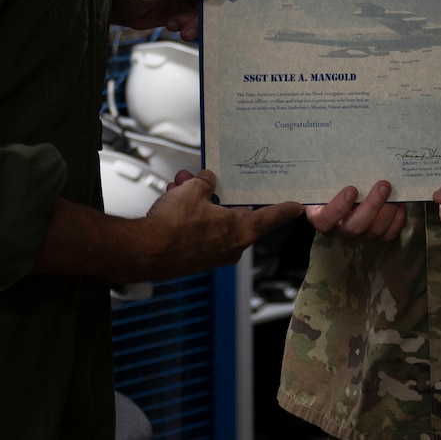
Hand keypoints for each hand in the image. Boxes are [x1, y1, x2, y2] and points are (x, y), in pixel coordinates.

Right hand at [137, 169, 300, 281]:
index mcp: (241, 230)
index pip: (272, 217)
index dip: (285, 209)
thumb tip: (206, 180)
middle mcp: (231, 246)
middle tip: (211, 182)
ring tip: (181, 187)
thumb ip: (205, 183)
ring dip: (199, 203)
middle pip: (237, 215)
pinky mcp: (195, 259)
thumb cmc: (171, 228)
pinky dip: (188, 217)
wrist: (143, 252)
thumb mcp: (193, 191)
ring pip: (212, 221)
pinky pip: (198, 232)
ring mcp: (213, 255)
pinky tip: (173, 202)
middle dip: (220, 196)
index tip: (297, 207)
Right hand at [306, 180, 408, 242]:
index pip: (326, 219)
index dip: (339, 207)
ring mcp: (357, 236)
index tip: (351, 189)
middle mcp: (339, 230)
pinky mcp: (372, 236)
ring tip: (393, 193)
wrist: (335, 197)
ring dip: (387, 212)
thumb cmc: (329, 187)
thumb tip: (344, 159)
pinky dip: (396, 221)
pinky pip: (387, 235)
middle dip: (372, 206)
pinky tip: (400, 205)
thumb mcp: (323, 181)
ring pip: (374, 232)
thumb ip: (329, 176)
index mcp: (321, 217)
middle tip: (383, 185)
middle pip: (354, 227)